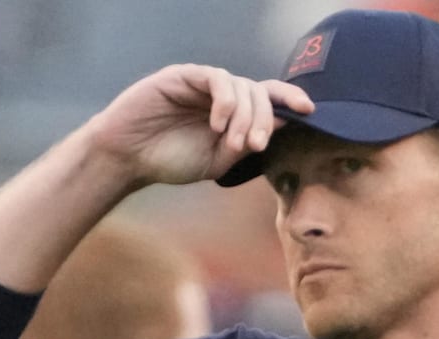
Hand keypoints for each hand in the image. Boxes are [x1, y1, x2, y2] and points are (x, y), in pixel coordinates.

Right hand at [88, 63, 313, 186]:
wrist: (129, 158)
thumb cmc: (171, 160)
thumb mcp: (217, 161)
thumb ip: (245, 145)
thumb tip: (280, 126)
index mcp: (233, 113)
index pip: (268, 98)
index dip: (290, 99)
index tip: (309, 110)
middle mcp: (221, 94)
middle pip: (260, 93)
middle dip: (264, 119)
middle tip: (255, 145)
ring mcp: (203, 83)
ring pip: (242, 86)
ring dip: (246, 116)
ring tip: (234, 141)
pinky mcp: (184, 75)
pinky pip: (217, 79)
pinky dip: (225, 101)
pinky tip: (218, 124)